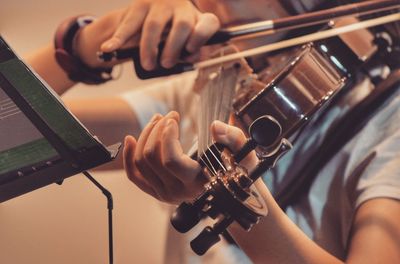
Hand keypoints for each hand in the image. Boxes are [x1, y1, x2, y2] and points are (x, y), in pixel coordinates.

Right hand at [100, 0, 219, 69]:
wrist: (147, 19)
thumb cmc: (171, 39)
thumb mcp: (184, 46)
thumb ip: (190, 54)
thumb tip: (194, 58)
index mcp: (198, 19)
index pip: (209, 23)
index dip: (202, 37)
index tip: (191, 50)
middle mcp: (183, 6)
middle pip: (182, 25)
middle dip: (174, 48)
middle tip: (165, 64)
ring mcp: (160, 3)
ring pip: (154, 26)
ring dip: (149, 49)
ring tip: (148, 65)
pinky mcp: (139, 5)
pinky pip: (129, 24)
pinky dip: (118, 39)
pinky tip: (108, 48)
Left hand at [123, 111, 257, 203]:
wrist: (228, 188)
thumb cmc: (235, 167)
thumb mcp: (241, 151)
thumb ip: (232, 137)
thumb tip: (215, 127)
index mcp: (197, 182)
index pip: (171, 160)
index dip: (167, 136)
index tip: (173, 119)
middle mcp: (177, 192)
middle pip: (151, 157)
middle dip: (157, 129)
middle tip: (169, 116)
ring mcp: (163, 193)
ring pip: (140, 161)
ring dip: (145, 135)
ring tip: (158, 120)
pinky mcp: (155, 190)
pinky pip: (134, 175)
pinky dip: (128, 156)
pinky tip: (130, 139)